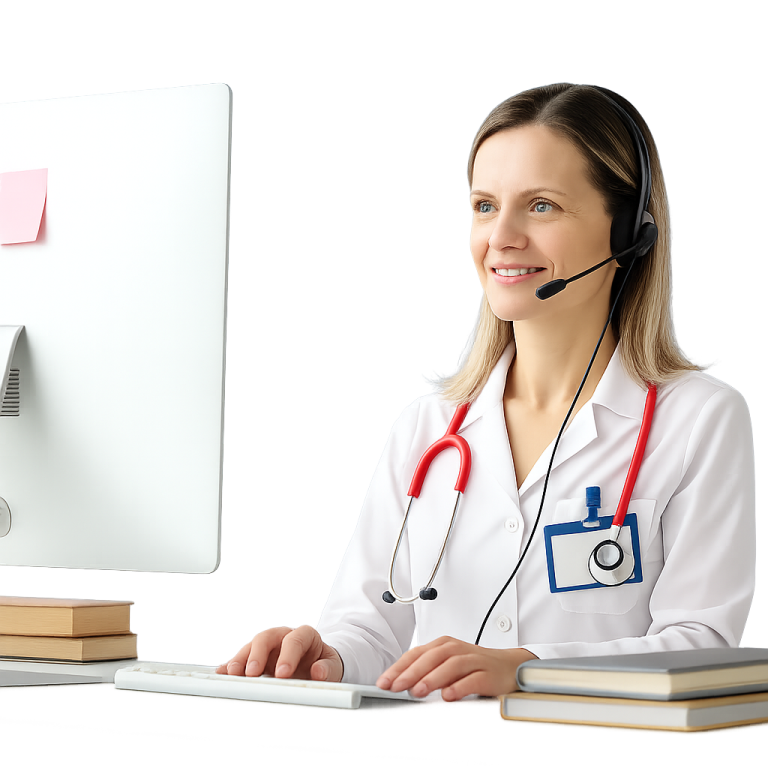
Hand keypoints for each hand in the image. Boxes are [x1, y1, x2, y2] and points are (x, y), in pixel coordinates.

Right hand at [216, 624, 343, 681]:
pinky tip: (222, 674)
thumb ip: (328, 669)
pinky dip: (230, 666)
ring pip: (251, 647)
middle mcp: (283, 637)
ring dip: (240, 660)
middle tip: (252, 672)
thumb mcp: (332, 667)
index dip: (288, 655)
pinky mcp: (255, 659)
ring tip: (233, 674)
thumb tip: (319, 672)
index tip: (283, 674)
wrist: (317, 667)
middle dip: (258, 654)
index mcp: (305, 635)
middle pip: (267, 637)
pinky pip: (241, 659)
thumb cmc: (324, 665)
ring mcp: (268, 648)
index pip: (295, 639)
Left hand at [375, 636, 537, 701]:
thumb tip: (400, 683)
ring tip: (417, 691)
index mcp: (443, 645)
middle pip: (431, 657)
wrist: (509, 666)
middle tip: (395, 686)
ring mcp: (473, 659)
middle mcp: (456, 649)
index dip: (399, 667)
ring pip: (450, 665)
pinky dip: (459, 687)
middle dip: (410, 672)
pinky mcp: (488, 673)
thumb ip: (427, 671)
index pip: (416, 654)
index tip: (383, 682)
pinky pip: (473, 679)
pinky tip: (448, 695)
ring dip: (432, 678)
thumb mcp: (447, 665)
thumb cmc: (474, 666)